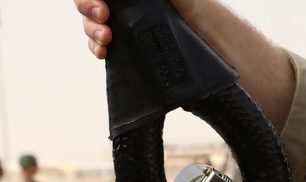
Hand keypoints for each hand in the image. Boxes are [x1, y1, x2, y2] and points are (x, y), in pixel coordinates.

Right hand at [75, 0, 198, 58]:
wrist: (217, 46)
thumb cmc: (201, 10)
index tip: (101, 4)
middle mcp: (128, 6)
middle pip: (91, 3)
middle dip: (88, 6)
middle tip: (102, 15)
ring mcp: (127, 27)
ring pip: (93, 23)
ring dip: (91, 29)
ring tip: (106, 39)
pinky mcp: (130, 50)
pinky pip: (102, 47)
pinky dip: (96, 48)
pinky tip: (103, 52)